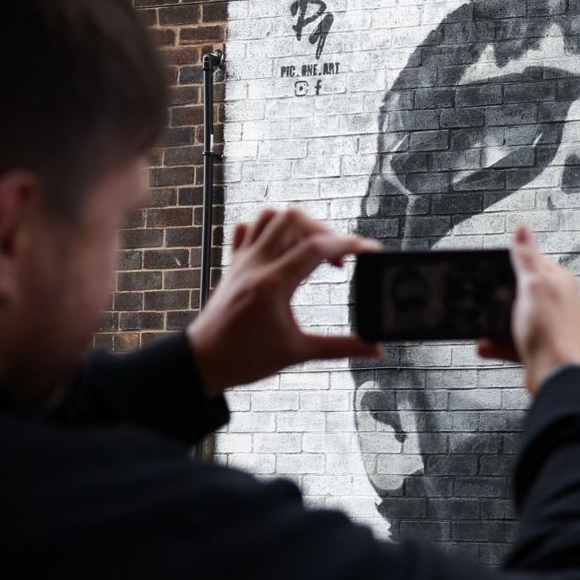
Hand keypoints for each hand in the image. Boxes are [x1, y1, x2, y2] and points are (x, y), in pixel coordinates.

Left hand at [186, 207, 381, 396]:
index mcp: (272, 284)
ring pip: (270, 217)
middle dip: (324, 230)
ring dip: (299, 226)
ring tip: (314, 250)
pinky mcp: (234, 264)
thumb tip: (376, 348)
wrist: (202, 361)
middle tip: (338, 257)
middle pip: (293, 219)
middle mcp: (255, 265)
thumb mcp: (298, 353)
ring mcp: (242, 261)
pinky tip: (284, 249)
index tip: (371, 250)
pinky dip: (270, 229)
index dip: (350, 244)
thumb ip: (341, 347)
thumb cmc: (246, 358)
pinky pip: (248, 229)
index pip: (316, 248)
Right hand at [475, 223, 579, 394]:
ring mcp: (548, 326)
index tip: (494, 265)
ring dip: (495, 322)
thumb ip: (525, 257)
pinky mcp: (538, 348)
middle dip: (500, 296)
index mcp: (560, 281)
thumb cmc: (552, 331)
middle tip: (486, 297)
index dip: (513, 263)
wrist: (558, 376)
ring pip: (515, 318)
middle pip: (522, 291)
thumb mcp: (533, 285)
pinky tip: (486, 345)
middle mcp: (557, 302)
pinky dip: (497, 344)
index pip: (535, 261)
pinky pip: (512, 342)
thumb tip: (523, 228)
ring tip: (482, 325)